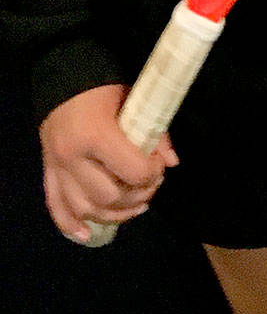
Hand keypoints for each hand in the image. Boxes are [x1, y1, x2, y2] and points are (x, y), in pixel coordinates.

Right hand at [39, 84, 177, 242]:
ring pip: (84, 209)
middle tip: (150, 186)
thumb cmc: (103, 88)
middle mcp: (73, 157)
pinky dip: (70, 225)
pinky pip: (56, 207)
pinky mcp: (47, 172)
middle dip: (136, 196)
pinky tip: (87, 235)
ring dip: (112, 216)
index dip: (152, 174)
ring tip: (135, 209)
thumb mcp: (134, 99)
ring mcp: (56, 168)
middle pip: (108, 196)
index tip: (159, 166)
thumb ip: (155, 131)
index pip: (131, 172)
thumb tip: (173, 162)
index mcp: (96, 136)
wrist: (63, 78)